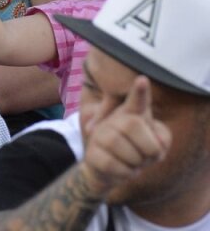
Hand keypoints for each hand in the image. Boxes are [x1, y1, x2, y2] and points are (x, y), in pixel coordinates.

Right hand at [79, 75, 171, 196]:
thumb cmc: (136, 150)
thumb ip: (162, 139)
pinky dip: (126, 174)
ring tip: (133, 163)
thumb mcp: (155, 144)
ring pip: (125, 149)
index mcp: (130, 114)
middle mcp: (112, 120)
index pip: (136, 100)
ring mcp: (99, 136)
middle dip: (148, 149)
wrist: (107, 169)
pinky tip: (123, 170)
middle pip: (133, 124)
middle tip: (147, 156)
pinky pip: (116, 166)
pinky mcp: (92, 153)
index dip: (139, 91)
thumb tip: (157, 143)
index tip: (142, 79)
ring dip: (137, 164)